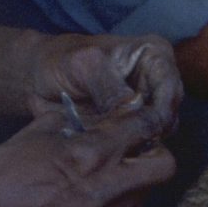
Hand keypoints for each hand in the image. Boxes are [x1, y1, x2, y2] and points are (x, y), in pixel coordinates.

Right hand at [0, 105, 174, 206]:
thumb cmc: (3, 178)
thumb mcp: (36, 132)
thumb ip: (75, 121)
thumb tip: (100, 114)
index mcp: (89, 155)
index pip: (144, 127)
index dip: (147, 117)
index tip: (144, 117)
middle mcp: (105, 189)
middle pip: (164, 166)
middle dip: (154, 152)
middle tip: (136, 149)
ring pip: (148, 194)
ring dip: (136, 181)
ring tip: (111, 176)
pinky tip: (100, 201)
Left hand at [26, 33, 182, 142]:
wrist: (37, 78)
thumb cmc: (60, 61)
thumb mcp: (84, 66)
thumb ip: (110, 87)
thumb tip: (135, 110)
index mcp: (154, 55)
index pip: (171, 89)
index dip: (159, 112)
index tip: (140, 130)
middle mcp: (157, 80)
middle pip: (169, 114)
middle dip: (149, 131)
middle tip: (123, 144)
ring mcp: (146, 105)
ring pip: (157, 133)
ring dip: (136, 143)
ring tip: (110, 147)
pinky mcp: (131, 126)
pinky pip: (139, 144)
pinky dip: (125, 150)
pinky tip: (106, 152)